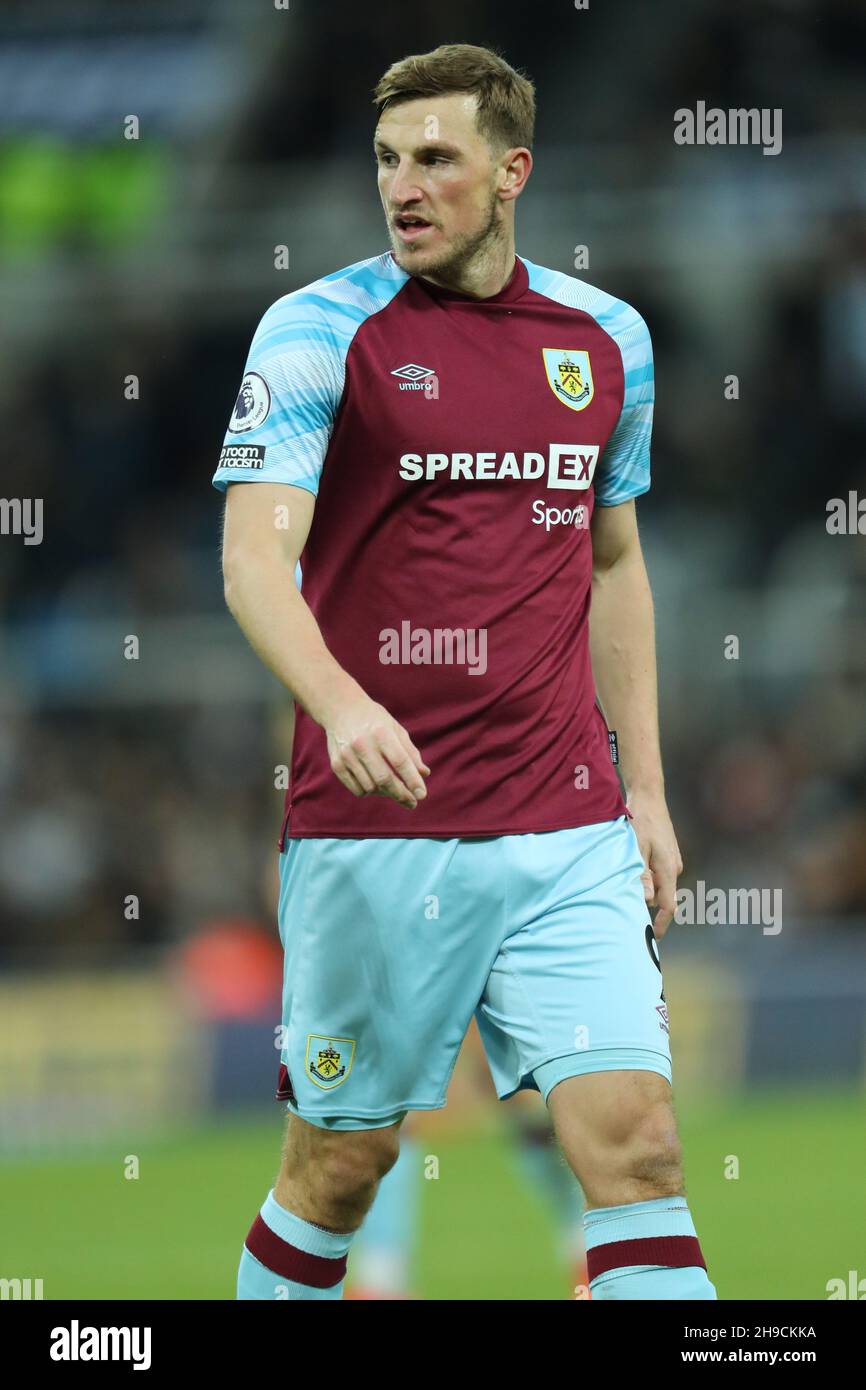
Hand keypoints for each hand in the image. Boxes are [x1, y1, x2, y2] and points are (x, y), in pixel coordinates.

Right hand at [325, 692, 429, 808]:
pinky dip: (369, 792)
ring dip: (386, 793)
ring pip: (371, 787)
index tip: (422, 794)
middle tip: (412, 802)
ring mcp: (347, 755)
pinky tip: (375, 785)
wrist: (341, 709)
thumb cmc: (374, 720)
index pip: (400, 761)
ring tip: (393, 789)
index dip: (412, 780)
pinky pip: (357, 789)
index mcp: (381, 733)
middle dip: (401, 794)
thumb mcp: (395, 729)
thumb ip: (410, 752)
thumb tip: (424, 774)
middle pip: (384, 778)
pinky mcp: (337, 765)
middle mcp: (362, 744)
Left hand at [626, 789, 682, 938]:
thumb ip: (641, 875)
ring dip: (646, 888)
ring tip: (625, 883)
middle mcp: (674, 866)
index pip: (669, 905)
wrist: (649, 797)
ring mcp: (673, 859)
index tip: (653, 938)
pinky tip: (633, 868)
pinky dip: (647, 877)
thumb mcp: (636, 848)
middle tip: (627, 911)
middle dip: (648, 906)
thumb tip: (645, 900)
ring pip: (659, 884)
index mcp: (668, 868)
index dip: (661, 924)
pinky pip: (658, 874)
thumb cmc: (640, 821)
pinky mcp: (668, 854)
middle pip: (663, 896)